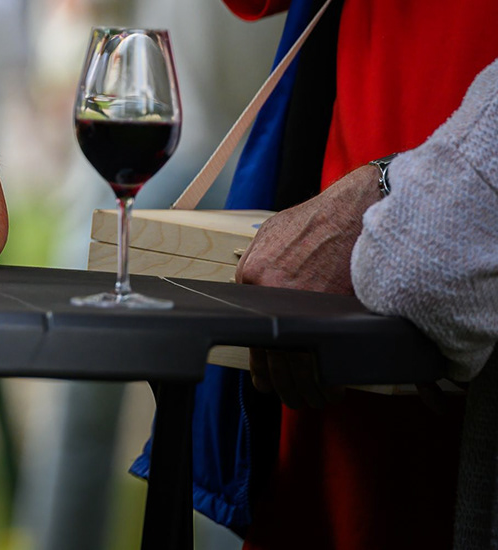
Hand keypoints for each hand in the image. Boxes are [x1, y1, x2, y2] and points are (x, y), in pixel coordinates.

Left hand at [237, 165, 381, 408]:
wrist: (357, 210)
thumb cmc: (317, 220)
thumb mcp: (271, 236)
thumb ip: (257, 269)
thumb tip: (253, 297)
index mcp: (252, 278)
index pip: (251, 339)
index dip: (262, 368)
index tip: (268, 380)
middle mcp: (273, 295)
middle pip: (274, 361)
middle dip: (284, 385)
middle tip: (293, 396)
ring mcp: (307, 307)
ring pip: (301, 367)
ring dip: (308, 387)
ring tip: (314, 398)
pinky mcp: (340, 315)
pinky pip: (332, 357)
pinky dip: (335, 376)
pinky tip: (336, 386)